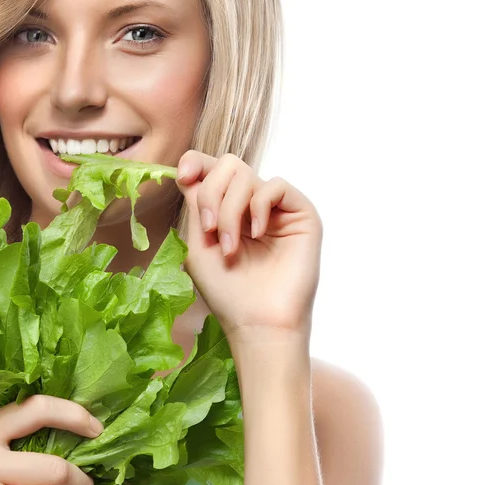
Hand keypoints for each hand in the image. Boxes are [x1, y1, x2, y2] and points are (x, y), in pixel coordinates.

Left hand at [176, 151, 322, 339]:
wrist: (258, 321)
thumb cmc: (228, 292)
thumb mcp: (198, 244)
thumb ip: (197, 205)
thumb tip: (193, 170)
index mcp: (227, 211)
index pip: (212, 170)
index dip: (196, 162)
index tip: (184, 175)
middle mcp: (252, 205)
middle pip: (227, 165)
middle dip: (211, 194)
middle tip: (209, 230)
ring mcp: (277, 209)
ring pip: (246, 175)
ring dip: (229, 210)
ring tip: (230, 247)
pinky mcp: (301, 214)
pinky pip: (275, 186)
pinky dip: (258, 206)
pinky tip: (256, 233)